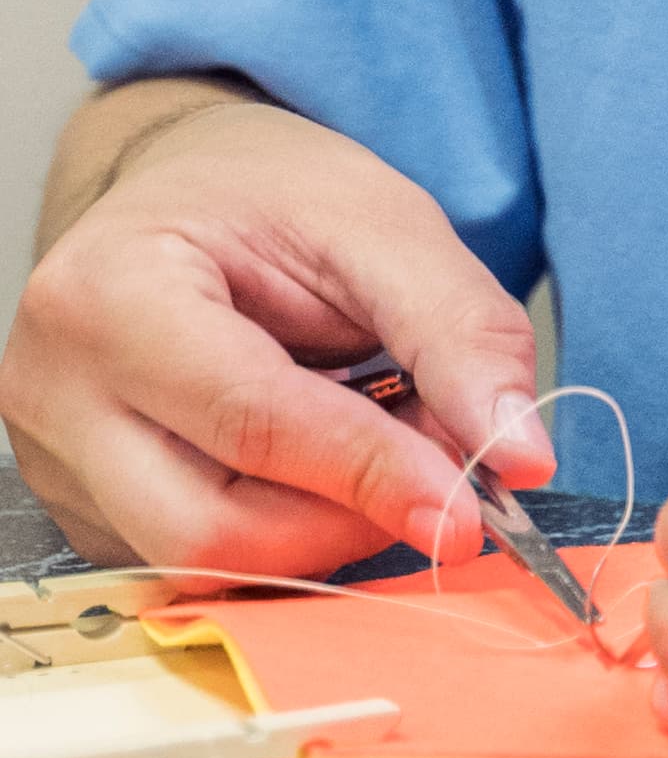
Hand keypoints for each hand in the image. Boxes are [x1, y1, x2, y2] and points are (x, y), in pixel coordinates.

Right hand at [0, 87, 548, 577]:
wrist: (187, 192)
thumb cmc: (268, 198)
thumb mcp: (382, 223)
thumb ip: (459, 332)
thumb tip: (519, 456)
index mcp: (110, 292)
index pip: (251, 421)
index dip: (372, 476)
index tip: (471, 511)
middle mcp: (57, 388)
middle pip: (208, 527)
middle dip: (346, 522)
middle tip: (437, 478)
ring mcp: (58, 461)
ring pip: (201, 565)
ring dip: (321, 534)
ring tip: (380, 456)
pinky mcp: (89, 510)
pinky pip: (193, 566)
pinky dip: (283, 537)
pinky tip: (317, 474)